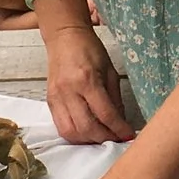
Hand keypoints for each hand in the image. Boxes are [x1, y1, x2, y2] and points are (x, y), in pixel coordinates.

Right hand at [42, 23, 132, 142]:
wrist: (64, 37)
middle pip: (87, 127)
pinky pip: (60, 126)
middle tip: (116, 138)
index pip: (105, 113)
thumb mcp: (110, 70)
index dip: (119, 129)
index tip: (128, 135)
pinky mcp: (50, 101)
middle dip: (104, 138)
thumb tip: (120, 122)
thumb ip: (115, 98)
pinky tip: (86, 132)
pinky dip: (75, 135)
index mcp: (87, 80)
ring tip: (101, 136)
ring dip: (88, 140)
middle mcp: (69, 90)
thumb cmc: (90, 49)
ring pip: (71, 132)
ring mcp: (56, 97)